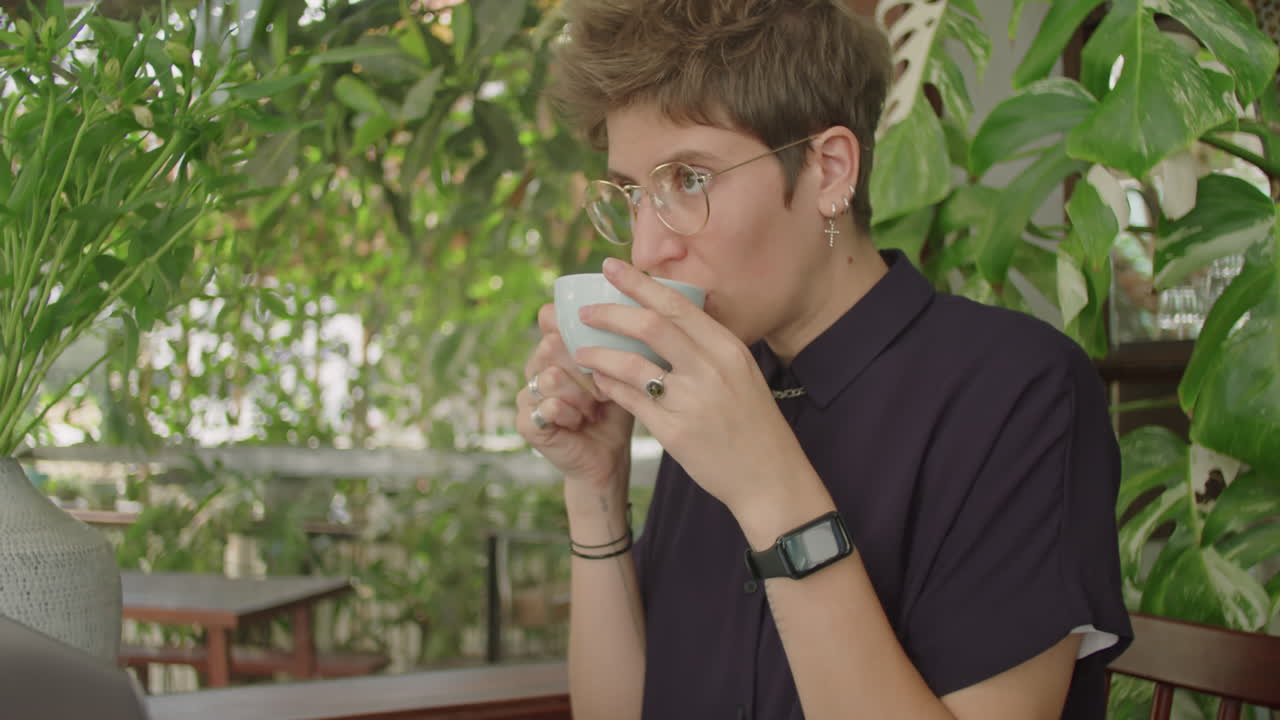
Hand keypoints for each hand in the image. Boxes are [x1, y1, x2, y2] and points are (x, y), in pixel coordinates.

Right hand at [516, 302, 635, 500]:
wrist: (608, 456)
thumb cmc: (617, 408)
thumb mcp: (620, 369)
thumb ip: (616, 342)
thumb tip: (634, 307)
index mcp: (554, 349)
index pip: (549, 318)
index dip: (570, 324)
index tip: (596, 340)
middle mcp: (535, 367)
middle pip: (552, 345)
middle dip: (586, 367)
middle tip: (604, 389)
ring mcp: (526, 395)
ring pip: (551, 376)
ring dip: (582, 394)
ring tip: (594, 408)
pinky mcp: (526, 423)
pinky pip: (548, 406)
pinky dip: (571, 415)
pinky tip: (580, 423)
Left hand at [572, 258, 808, 516]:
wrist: (770, 478)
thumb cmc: (754, 423)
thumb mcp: (742, 373)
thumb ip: (709, 347)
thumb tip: (669, 318)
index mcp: (728, 349)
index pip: (677, 305)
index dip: (639, 283)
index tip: (612, 268)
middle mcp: (711, 370)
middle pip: (651, 326)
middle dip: (610, 313)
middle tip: (585, 312)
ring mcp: (692, 402)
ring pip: (632, 365)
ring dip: (599, 354)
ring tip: (581, 351)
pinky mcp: (675, 433)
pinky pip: (632, 401)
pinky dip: (610, 387)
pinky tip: (599, 381)